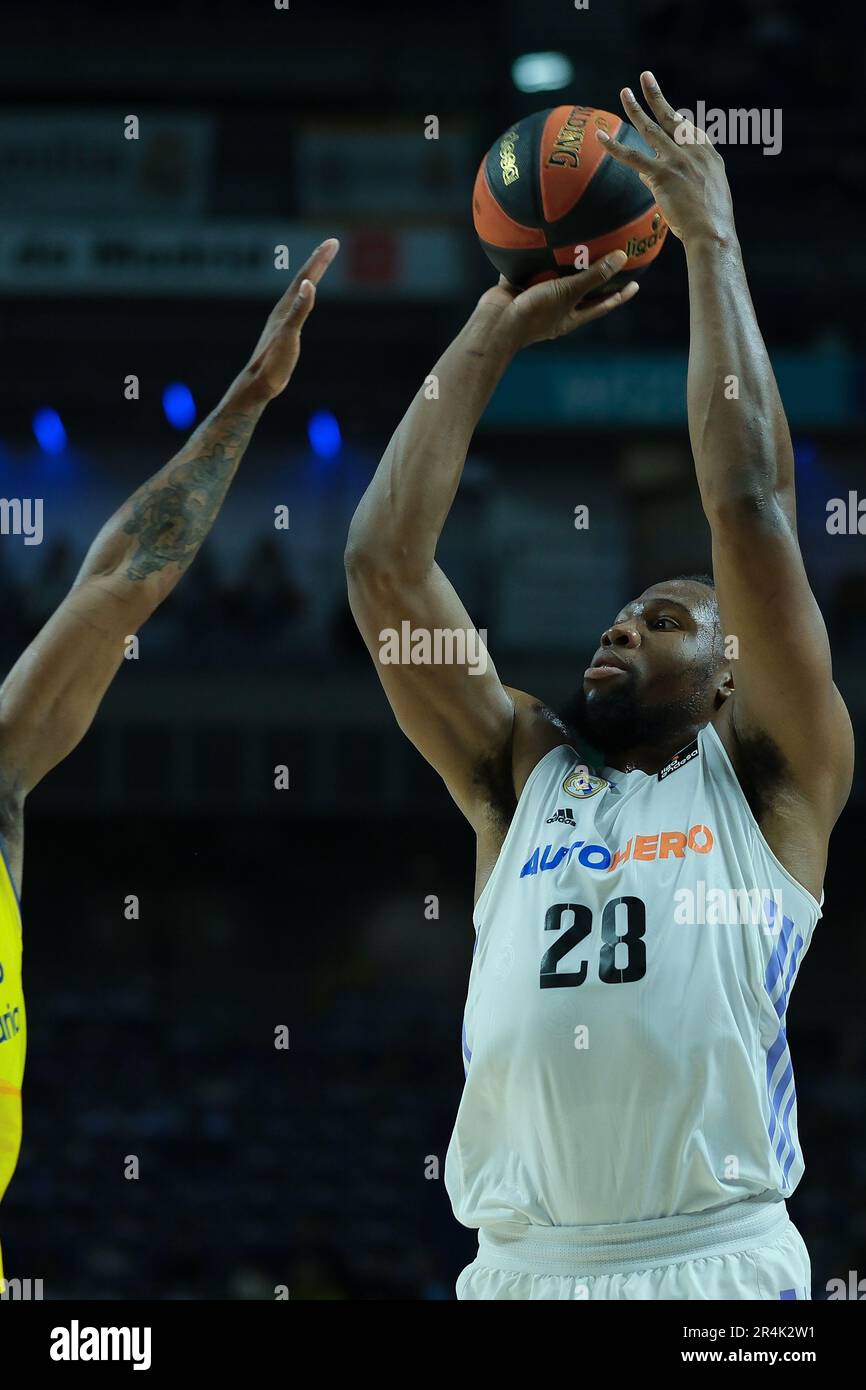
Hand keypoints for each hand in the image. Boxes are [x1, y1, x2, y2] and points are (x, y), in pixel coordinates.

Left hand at [241, 238, 339, 400]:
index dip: (319, 259)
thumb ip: (299, 310)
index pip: (305, 277)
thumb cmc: (273, 363)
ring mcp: (283, 320)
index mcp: (285, 308)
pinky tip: (306, 297)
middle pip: (302, 279)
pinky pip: (298, 306)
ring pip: (299, 291)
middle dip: (318, 261)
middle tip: (331, 244)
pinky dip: (305, 296)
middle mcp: (283, 309)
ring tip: (319, 264)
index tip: (332, 242)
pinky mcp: (284, 331)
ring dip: (311, 275)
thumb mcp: (289, 336)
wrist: (257, 384)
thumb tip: (309, 284)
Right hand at [478, 250, 637, 350]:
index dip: (619, 296)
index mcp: (571, 317)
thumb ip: (593, 276)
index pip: (602, 305)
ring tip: (578, 243)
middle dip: (595, 278)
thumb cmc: (535, 312)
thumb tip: (622, 257)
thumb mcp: (568, 292)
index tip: (636, 283)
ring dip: (565, 264)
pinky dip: (537, 256)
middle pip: (582, 292)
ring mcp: (538, 299)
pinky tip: (541, 238)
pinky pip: (532, 269)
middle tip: (610, 259)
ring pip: (556, 279)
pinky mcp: (520, 287)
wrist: (496, 321)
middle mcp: (557, 310)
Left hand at [598, 73, 734, 245]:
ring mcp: (677, 160)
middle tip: (645, 77)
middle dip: (656, 95)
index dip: (674, 118)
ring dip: (635, 109)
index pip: (687, 129)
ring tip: (624, 93)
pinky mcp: (662, 174)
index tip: (665, 108)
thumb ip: (679, 179)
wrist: (713, 233)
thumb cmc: (709, 221)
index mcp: (708, 154)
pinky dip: (614, 147)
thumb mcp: (703, 193)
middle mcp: (693, 151)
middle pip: (670, 118)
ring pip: (651, 129)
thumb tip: (646, 176)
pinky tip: (601, 137)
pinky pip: (632, 157)